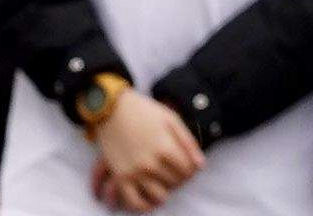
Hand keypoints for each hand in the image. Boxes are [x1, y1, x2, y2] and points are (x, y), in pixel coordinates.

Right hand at [88, 90, 203, 211]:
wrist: (111, 107)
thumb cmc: (144, 111)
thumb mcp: (171, 119)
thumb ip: (188, 142)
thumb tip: (201, 165)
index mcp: (165, 148)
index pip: (188, 171)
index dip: (191, 169)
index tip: (187, 164)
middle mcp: (151, 163)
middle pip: (175, 183)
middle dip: (179, 178)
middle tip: (174, 170)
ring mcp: (135, 172)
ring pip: (159, 196)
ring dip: (165, 191)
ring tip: (163, 182)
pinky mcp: (121, 177)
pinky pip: (134, 202)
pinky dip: (144, 206)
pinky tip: (150, 201)